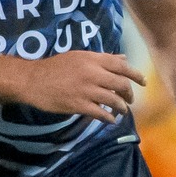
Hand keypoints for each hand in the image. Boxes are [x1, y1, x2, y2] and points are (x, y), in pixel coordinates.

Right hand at [19, 51, 143, 121]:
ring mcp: (86, 90)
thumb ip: (102, 59)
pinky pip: (101, 113)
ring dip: (122, 108)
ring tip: (122, 110)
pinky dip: (109, 118)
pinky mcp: (79, 105)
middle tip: (130, 99)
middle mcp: (92, 73)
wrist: (32, 80)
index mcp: (92, 59)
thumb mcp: (79, 57)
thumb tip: (123, 58)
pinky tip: (111, 120)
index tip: (143, 82)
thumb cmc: (55, 67)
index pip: (122, 66)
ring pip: (114, 100)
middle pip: (121, 84)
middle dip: (130, 94)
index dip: (136, 75)